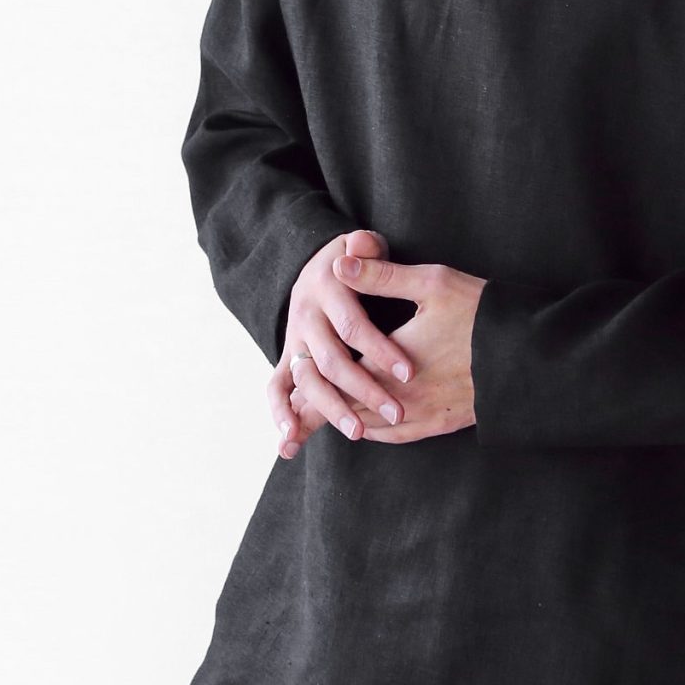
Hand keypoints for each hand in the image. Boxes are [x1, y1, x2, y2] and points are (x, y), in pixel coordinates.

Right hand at [270, 229, 412, 457]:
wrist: (316, 266)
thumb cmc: (353, 259)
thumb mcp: (362, 246)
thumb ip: (367, 247)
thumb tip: (360, 243)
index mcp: (326, 290)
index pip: (353, 326)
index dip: (380, 349)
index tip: (409, 373)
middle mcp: (305, 317)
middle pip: (332, 360)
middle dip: (365, 389)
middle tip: (397, 412)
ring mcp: (293, 340)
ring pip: (307, 380)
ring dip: (331, 409)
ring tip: (358, 433)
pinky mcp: (286, 358)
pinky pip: (275, 388)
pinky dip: (280, 414)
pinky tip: (291, 441)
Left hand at [273, 237, 481, 456]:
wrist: (531, 357)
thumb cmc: (482, 315)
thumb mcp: (432, 284)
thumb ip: (381, 276)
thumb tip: (340, 261)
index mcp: (386, 365)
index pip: (333, 382)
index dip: (305, 392)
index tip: (285, 398)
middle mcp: (399, 398)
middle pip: (345, 412)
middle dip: (318, 416)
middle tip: (290, 429)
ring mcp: (422, 416)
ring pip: (370, 427)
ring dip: (345, 426)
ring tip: (323, 427)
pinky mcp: (442, 424)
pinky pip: (397, 436)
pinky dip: (376, 433)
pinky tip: (371, 429)